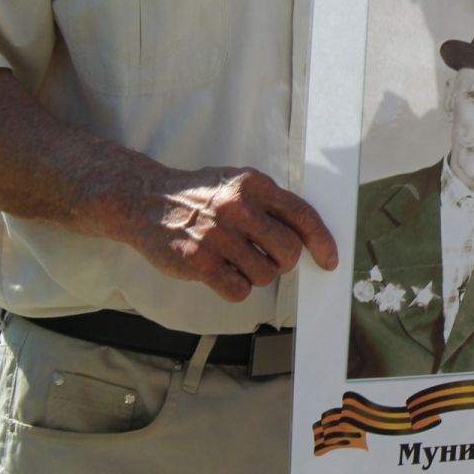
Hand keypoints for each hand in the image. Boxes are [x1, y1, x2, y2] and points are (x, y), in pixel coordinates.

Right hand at [124, 167, 336, 302]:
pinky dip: (236, 288)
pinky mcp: (199, 261)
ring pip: (265, 275)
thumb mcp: (236, 183)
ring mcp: (217, 235)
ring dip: (256, 275)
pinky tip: (222, 273)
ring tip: (236, 261)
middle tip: (268, 258)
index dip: (322, 241)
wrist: (145, 200)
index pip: (302, 215)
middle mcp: (237, 207)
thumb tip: (307, 234)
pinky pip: (239, 290)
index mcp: (253, 184)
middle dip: (284, 262)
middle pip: (289, 251)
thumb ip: (269, 203)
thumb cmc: (198, 195)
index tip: (328, 259)